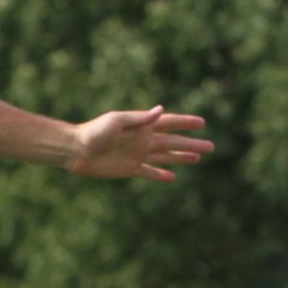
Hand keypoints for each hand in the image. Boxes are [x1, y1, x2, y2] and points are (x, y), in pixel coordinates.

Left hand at [69, 106, 212, 181]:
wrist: (76, 150)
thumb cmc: (94, 132)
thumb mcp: (117, 121)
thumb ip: (140, 119)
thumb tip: (161, 110)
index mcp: (142, 125)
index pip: (169, 123)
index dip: (185, 123)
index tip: (202, 123)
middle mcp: (143, 139)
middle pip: (173, 142)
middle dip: (191, 143)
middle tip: (211, 146)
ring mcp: (137, 155)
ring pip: (165, 156)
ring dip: (181, 157)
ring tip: (198, 158)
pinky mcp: (129, 169)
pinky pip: (149, 172)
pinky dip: (161, 174)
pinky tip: (172, 177)